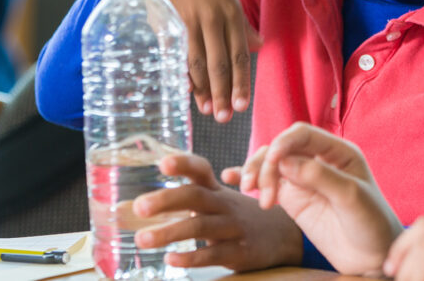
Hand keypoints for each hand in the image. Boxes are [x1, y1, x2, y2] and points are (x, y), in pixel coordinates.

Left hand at [132, 153, 301, 270]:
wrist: (284, 235)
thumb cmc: (239, 215)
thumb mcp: (220, 198)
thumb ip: (193, 190)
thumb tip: (149, 185)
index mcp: (216, 189)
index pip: (200, 170)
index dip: (183, 164)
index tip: (162, 164)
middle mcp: (224, 204)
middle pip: (195, 196)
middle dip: (166, 200)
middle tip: (139, 207)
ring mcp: (233, 227)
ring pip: (201, 227)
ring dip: (169, 233)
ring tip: (142, 239)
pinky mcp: (240, 252)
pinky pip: (214, 254)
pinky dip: (191, 257)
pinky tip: (170, 259)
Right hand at [158, 0, 260, 122]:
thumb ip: (239, 20)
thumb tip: (255, 45)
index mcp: (230, 10)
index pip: (239, 54)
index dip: (240, 82)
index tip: (240, 106)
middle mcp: (214, 17)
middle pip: (221, 63)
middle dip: (223, 94)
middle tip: (224, 118)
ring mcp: (191, 18)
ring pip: (199, 61)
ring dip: (203, 89)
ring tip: (206, 111)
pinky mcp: (170, 16)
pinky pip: (177, 51)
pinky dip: (181, 72)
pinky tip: (184, 89)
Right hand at [229, 122, 401, 275]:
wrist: (372, 258)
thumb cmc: (372, 224)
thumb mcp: (351, 198)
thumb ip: (320, 177)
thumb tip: (285, 162)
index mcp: (338, 151)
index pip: (303, 134)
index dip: (283, 142)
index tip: (272, 160)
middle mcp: (318, 160)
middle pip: (282, 147)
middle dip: (265, 162)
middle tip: (256, 187)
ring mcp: (303, 179)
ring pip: (271, 163)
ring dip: (256, 171)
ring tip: (249, 190)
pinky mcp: (293, 198)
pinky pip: (267, 183)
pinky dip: (249, 178)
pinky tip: (231, 178)